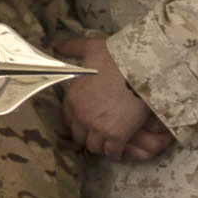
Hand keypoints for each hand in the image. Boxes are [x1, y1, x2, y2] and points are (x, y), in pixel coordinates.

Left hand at [55, 35, 167, 161]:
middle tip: (98, 134)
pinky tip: (120, 148)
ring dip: (101, 145)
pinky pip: (112, 152)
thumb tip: (56, 45)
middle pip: (79, 136)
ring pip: (94, 146)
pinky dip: (115, 152)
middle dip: (88, 135)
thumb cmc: (117, 56)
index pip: (68, 119)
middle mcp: (82, 115)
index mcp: (73, 98)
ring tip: (109, 142)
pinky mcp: (117, 136)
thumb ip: (72, 47)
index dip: (77, 121)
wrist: (141, 68)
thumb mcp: (90, 47)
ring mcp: (98, 127)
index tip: (86, 122)